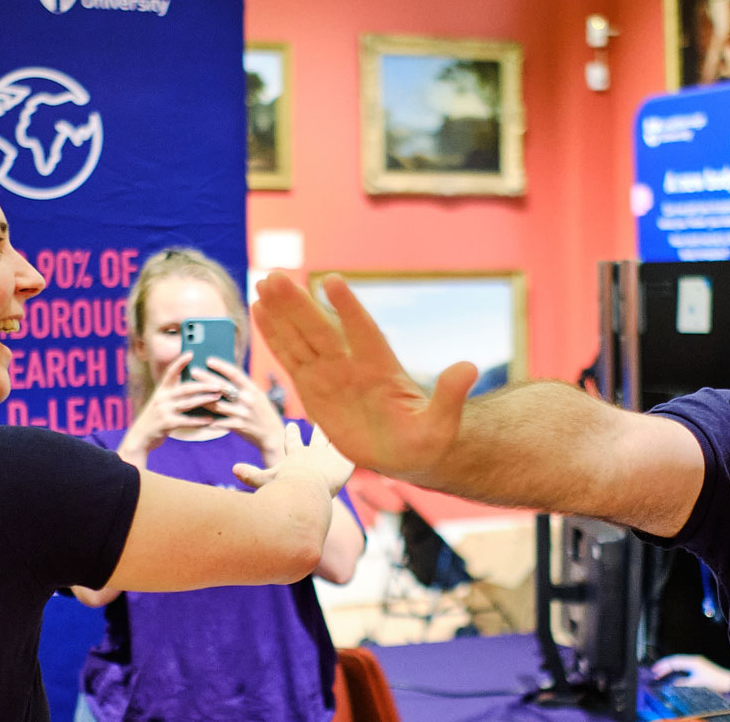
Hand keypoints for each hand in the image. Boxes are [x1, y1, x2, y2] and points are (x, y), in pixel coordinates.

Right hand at [117, 352, 224, 466]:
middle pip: (186, 388)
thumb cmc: (156, 417)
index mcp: (161, 390)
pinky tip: (211, 419)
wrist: (140, 436)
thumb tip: (195, 385)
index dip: (180, 362)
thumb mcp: (160, 402)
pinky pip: (187, 421)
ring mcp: (164, 411)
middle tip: (218, 383)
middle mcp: (162, 398)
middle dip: (204, 385)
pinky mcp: (167, 424)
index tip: (190, 353)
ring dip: (205, 399)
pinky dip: (200, 420)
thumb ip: (173, 394)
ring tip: (218, 397)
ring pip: (189, 403)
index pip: (170, 372)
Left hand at [202, 356, 286, 465]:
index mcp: (253, 390)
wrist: (273, 434)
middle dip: (207, 378)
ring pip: (217, 404)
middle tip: (193, 371)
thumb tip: (224, 376)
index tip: (209, 360)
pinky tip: (196, 414)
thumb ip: (244, 387)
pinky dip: (207, 418)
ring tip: (191, 391)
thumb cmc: (263, 412)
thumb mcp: (258, 396)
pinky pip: (219, 422)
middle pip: (223, 387)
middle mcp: (248, 400)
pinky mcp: (238, 426)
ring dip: (202, 398)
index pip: (236, 374)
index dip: (222, 366)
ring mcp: (242, 414)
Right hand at [234, 422, 354, 495]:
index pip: (293, 443)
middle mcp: (315, 454)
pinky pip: (356, 453)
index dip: (292, 435)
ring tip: (352, 425)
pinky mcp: (347, 464)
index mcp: (297, 456)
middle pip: (319, 439)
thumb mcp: (264, 480)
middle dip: (321, 430)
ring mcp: (331, 458)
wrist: (306, 489)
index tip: (292, 425)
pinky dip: (362, 446)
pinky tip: (371, 438)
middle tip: (323, 422)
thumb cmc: (283, 487)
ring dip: (343, 434)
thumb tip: (233, 469)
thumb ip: (251, 475)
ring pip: (339, 442)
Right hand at [252, 273, 475, 481]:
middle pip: (322, 330)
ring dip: (281, 313)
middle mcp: (353, 365)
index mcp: (382, 369)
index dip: (349, 309)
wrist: (407, 452)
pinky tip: (260, 312)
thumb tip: (469, 368)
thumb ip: (450, 397)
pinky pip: (291, 359)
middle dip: (299, 306)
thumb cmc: (427, 440)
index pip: (363, 333)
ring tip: (263, 284)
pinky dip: (275, 337)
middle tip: (275, 276)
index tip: (332, 280)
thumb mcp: (442, 425)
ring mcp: (332, 374)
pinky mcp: (314, 388)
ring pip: (302, 339)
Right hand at [652, 654, 729, 694]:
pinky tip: (673, 673)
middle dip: (664, 665)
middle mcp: (694, 660)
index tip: (656, 671)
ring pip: (679, 662)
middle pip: (675, 660)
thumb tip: (673, 683)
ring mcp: (696, 662)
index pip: (674, 662)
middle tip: (655, 670)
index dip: (663, 667)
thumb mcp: (697, 684)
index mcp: (692, 662)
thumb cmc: (715, 681)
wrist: (728, 681)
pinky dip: (676, 668)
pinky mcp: (699, 666)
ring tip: (661, 671)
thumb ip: (684, 683)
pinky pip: (684, 665)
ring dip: (670, 666)